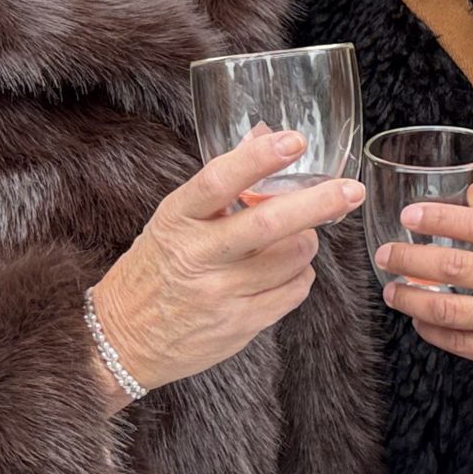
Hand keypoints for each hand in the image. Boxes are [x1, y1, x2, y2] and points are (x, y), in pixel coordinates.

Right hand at [90, 129, 364, 410]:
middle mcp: (196, 256)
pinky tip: (287, 271)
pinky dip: (300, 276)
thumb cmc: (156, 268)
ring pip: (290, 259)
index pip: (218, 181)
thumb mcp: (175, 219)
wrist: (120, 340)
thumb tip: (265, 132)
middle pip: (267, 224)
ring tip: (298, 238)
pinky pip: (292, 293)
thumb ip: (222, 183)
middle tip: (352, 190)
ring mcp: (217, 294)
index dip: (259, 159)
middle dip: (318, 203)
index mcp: (176, 220)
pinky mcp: (237, 326)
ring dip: (307, 243)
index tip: (295, 140)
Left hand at [378, 194, 472, 395]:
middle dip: (412, 259)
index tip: (411, 216)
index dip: (442, 218)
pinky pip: (461, 343)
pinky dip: (433, 331)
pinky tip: (420, 321)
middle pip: (456, 265)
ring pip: (451, 308)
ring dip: (413, 299)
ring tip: (393, 292)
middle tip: (387, 254)